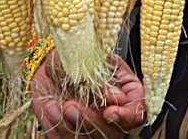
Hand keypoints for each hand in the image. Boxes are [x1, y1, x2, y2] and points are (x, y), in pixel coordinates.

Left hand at [29, 54, 146, 137]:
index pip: (136, 114)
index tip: (109, 111)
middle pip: (112, 133)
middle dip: (90, 121)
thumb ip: (104, 77)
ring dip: (70, 125)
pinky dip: (57, 127)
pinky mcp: (72, 135)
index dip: (126, 116)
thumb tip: (116, 97)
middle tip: (69, 105)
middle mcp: (113, 116)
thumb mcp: (91, 58)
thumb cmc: (77, 56)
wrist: (53, 62)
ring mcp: (94, 128)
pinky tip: (50, 108)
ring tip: (54, 106)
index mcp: (126, 94)